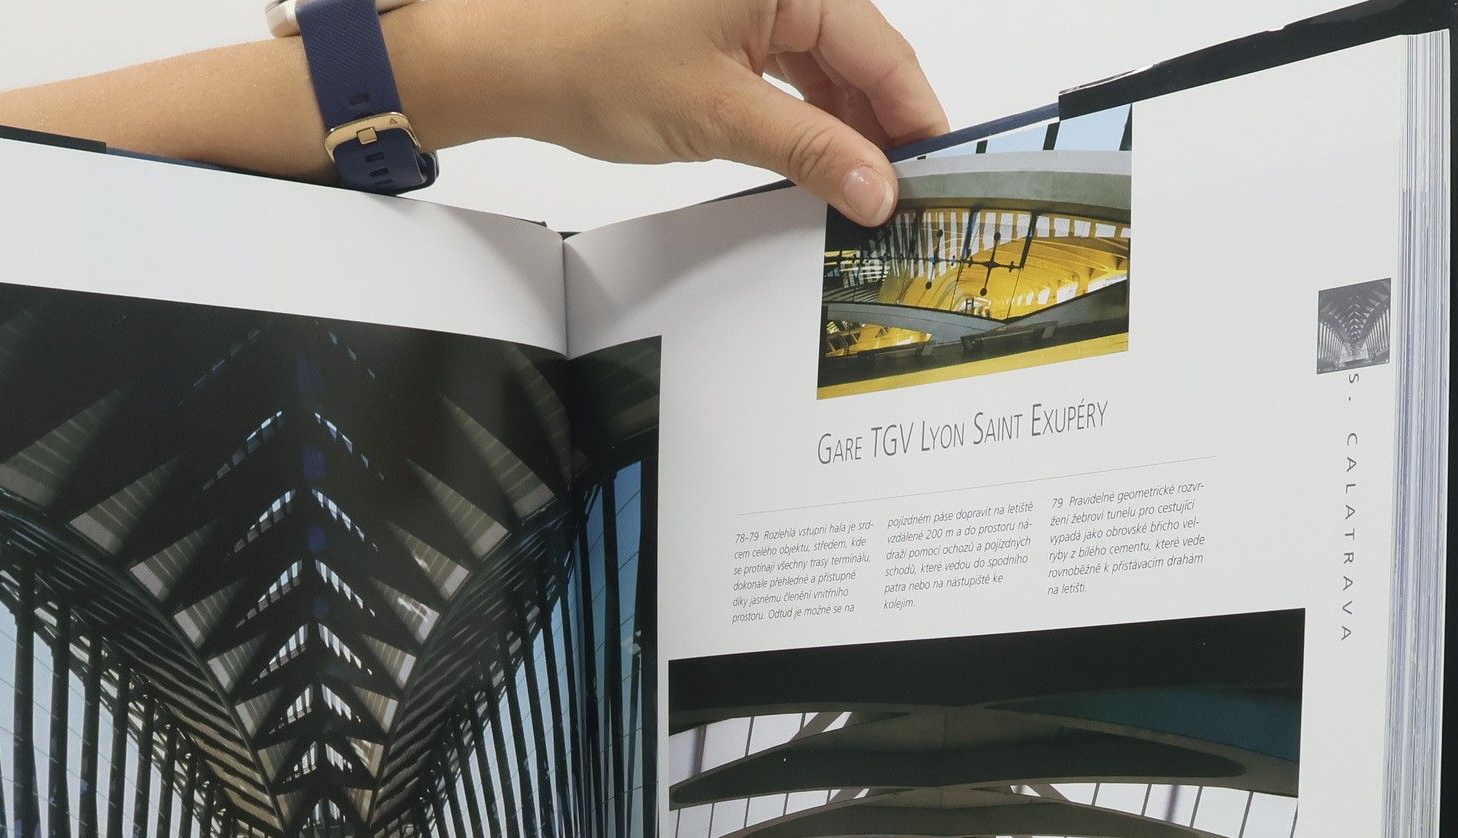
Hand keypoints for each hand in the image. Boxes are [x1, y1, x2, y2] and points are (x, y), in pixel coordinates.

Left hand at [475, 0, 946, 224]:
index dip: (914, 115)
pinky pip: (789, 68)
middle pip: (859, 55)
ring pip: (825, 65)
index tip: (938, 168)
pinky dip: (807, 115)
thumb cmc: (593, 60)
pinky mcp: (727, 22)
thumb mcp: (721, 116)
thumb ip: (810, 152)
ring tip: (863, 190)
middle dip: (881, 127)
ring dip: (845, 127)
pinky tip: (821, 161)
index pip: (881, 48)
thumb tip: (873, 186)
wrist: (518, 62)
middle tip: (903, 195)